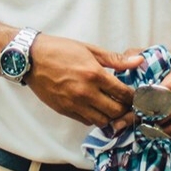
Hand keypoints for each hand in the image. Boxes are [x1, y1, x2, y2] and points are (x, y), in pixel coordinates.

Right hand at [26, 35, 140, 127]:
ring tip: (112, 106)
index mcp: (94, 74)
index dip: (134, 97)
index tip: (137, 95)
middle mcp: (85, 92)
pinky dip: (96, 118)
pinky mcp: (65, 111)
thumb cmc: (60, 50)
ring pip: (102, 121)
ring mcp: (74, 104)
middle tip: (127, 103)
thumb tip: (139, 61)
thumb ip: (116, 59)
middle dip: (125, 109)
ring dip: (111, 116)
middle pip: (116, 111)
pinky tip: (97, 108)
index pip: (123, 94)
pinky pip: (87, 121)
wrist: (31, 58)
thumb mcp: (90, 49)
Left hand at [118, 50, 170, 136]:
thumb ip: (138, 55)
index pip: (164, 90)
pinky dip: (159, 132)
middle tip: (121, 121)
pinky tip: (148, 129)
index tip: (131, 104)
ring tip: (130, 124)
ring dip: (147, 124)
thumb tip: (120, 62)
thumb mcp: (159, 53)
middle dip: (140, 115)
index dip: (147, 99)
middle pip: (161, 109)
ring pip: (165, 121)